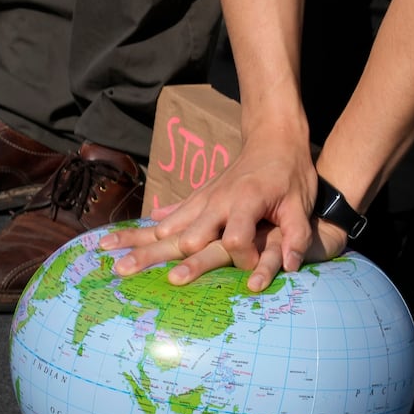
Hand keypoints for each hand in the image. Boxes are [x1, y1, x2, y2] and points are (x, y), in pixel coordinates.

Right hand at [101, 127, 325, 290]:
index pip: (235, 238)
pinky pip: (169, 215)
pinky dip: (145, 228)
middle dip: (168, 258)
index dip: (242, 258)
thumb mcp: (302, 203)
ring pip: (168, 225)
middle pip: (189, 235)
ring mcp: (204, 199)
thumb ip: (297, 234)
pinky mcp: (198, 198)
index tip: (250, 271)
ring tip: (111, 259)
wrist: (273, 138)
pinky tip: (118, 238)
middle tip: (136, 275)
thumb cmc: (291, 173)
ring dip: (141, 243)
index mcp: (246, 200)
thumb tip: (293, 267)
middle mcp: (218, 200)